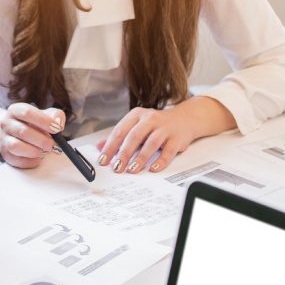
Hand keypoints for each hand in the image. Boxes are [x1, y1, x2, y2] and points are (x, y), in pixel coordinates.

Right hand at [0, 103, 64, 168]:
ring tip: (46, 151)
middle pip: (23, 132)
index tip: (57, 128)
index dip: (43, 121)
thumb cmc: (32, 123)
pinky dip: (31, 161)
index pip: (27, 112)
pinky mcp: (6, 154)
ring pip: (17, 147)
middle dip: (43, 140)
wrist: (15, 133)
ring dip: (35, 151)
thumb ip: (56, 115)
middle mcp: (6, 124)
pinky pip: (18, 160)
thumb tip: (59, 123)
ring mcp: (4, 140)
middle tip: (55, 145)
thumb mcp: (45, 114)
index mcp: (15, 110)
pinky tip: (39, 157)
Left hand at [96, 97, 235, 173]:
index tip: (103, 159)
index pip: (120, 131)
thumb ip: (119, 136)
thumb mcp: (136, 126)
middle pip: (134, 136)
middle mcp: (150, 119)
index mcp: (137, 115)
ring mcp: (164, 128)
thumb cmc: (156, 125)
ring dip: (140, 158)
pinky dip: (160, 161)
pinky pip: (168, 151)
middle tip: (116, 167)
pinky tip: (153, 168)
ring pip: (151, 143)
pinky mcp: (177, 138)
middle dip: (124, 153)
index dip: (110, 146)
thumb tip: (100, 147)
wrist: (184, 119)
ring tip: (132, 170)